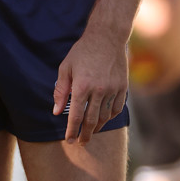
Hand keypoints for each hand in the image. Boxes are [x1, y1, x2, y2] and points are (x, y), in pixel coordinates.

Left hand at [53, 29, 127, 144]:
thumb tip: (56, 111)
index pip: (75, 115)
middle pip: (92, 120)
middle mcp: (98, 90)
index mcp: (81, 86)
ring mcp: (113, 89)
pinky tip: (104, 119)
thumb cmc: (82, 51)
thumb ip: (61, 91)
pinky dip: (110, 116)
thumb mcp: (66, 68)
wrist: (107, 37)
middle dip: (85, 134)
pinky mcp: (123, 87)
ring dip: (98, 127)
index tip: (69, 140)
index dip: (71, 130)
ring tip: (91, 132)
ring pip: (105, 116)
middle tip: (81, 143)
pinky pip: (117, 108)